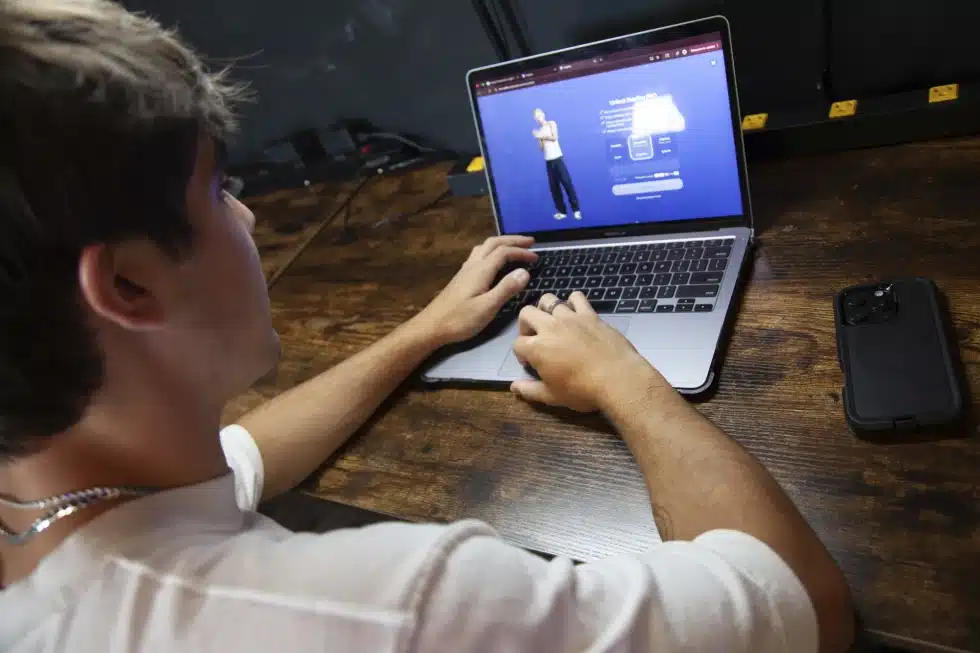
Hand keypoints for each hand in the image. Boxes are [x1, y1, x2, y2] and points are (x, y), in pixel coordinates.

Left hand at [413, 235, 536, 346]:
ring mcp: (465, 271)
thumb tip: (524, 272)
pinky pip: (479, 256)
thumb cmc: (459, 320)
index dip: (521, 252)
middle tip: (530, 243)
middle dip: (512, 240)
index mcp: (480, 270)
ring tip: (514, 248)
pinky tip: (493, 262)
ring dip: (501, 244)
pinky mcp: (461, 278)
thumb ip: (506, 289)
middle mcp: (472, 266)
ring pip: (484, 248)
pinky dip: (491, 252)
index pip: (504, 252)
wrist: (431, 327)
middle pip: (493, 243)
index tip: (537, 258)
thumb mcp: (487, 307)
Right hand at [511, 292, 670, 411]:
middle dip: (525, 325)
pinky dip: (573, 302)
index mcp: (537, 348)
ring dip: (546, 310)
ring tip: (553, 323)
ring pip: (549, 300)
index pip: (518, 344)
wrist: (618, 378)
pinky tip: (575, 314)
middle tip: (535, 338)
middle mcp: (550, 327)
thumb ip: (530, 390)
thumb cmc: (583, 390)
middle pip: (526, 313)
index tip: (530, 362)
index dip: (521, 353)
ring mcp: (570, 318)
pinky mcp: (590, 314)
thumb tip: (514, 387)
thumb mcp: (552, 396)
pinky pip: (577, 297)